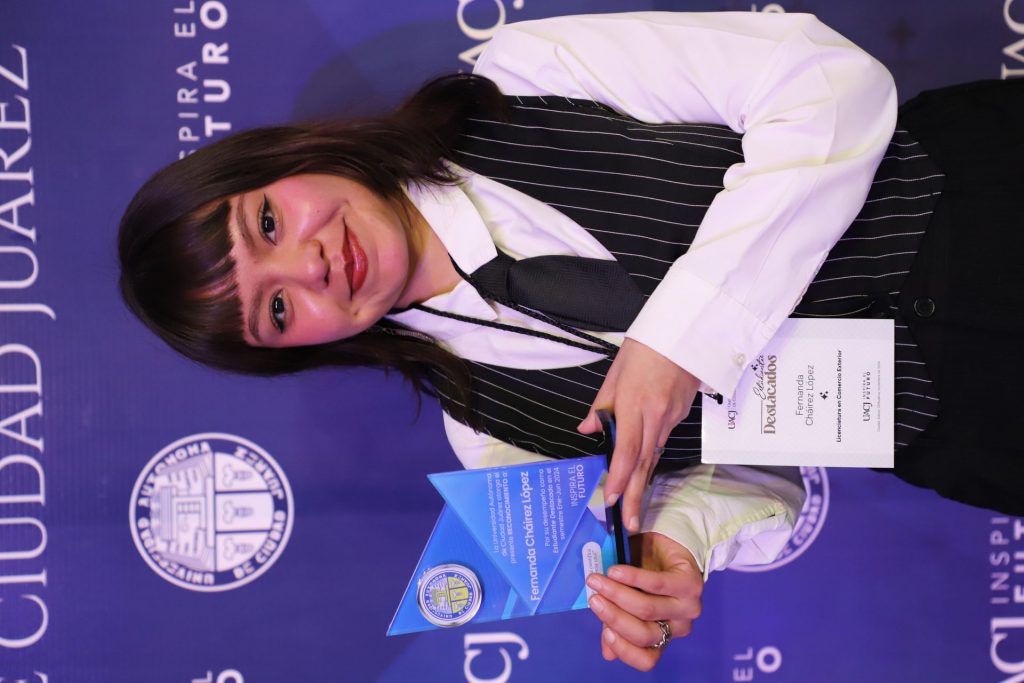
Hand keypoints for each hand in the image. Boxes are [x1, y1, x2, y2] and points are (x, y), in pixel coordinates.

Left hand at [577, 338, 699, 530]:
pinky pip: (662, 440)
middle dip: (633, 496)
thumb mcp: (616, 371)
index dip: (618, 477)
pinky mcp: (681, 414)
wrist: (688, 330)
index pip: (627, 449)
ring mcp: (671, 416)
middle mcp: (655, 415)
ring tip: (633, 508)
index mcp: (634, 403)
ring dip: (642, 483)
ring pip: (654, 455)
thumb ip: (602, 404)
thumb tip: (589, 429)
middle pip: (643, 463)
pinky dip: (651, 459)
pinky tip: (643, 474)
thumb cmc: (648, 344)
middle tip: (629, 523)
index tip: (609, 499)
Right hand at [586, 532, 703, 671]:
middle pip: (644, 634)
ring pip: (648, 609)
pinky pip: (657, 584)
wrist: (669, 545)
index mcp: (662, 637)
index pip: (647, 659)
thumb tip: (608, 653)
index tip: (605, 632)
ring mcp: (687, 607)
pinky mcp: (690, 583)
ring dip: (618, 594)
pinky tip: (616, 571)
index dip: (625, 650)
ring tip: (599, 581)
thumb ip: (616, 622)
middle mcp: (678, 627)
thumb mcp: (627, 599)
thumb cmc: (646, 574)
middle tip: (593, 599)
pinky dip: (633, 578)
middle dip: (614, 617)